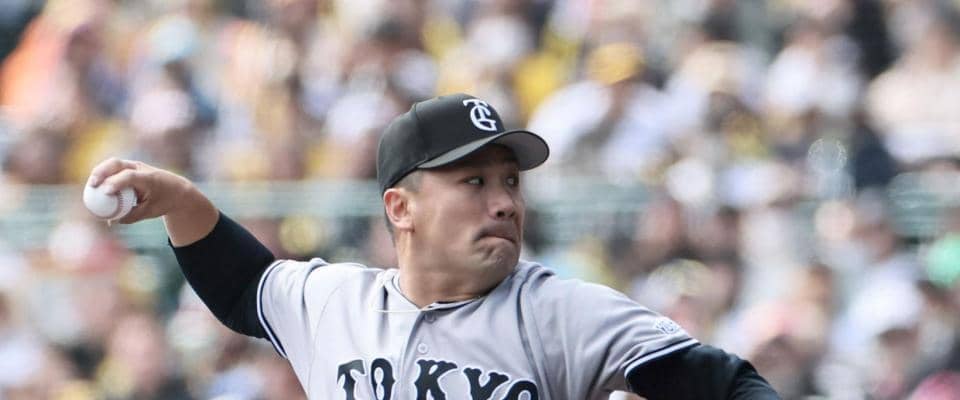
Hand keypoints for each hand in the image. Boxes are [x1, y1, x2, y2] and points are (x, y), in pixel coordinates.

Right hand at [88, 158, 218, 245]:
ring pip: (113, 163)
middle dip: (101, 172)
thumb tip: (110, 221)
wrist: (177, 189)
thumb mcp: (150, 212)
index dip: (115, 182)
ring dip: (99, 171)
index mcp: (150, 178)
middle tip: (92, 185)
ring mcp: (135, 165)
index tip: (104, 192)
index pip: (129, 176)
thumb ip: (132, 216)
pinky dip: (103, 174)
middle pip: (117, 164)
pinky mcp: (130, 166)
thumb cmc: (163, 202)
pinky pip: (113, 168)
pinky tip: (95, 184)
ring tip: (91, 185)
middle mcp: (141, 168)